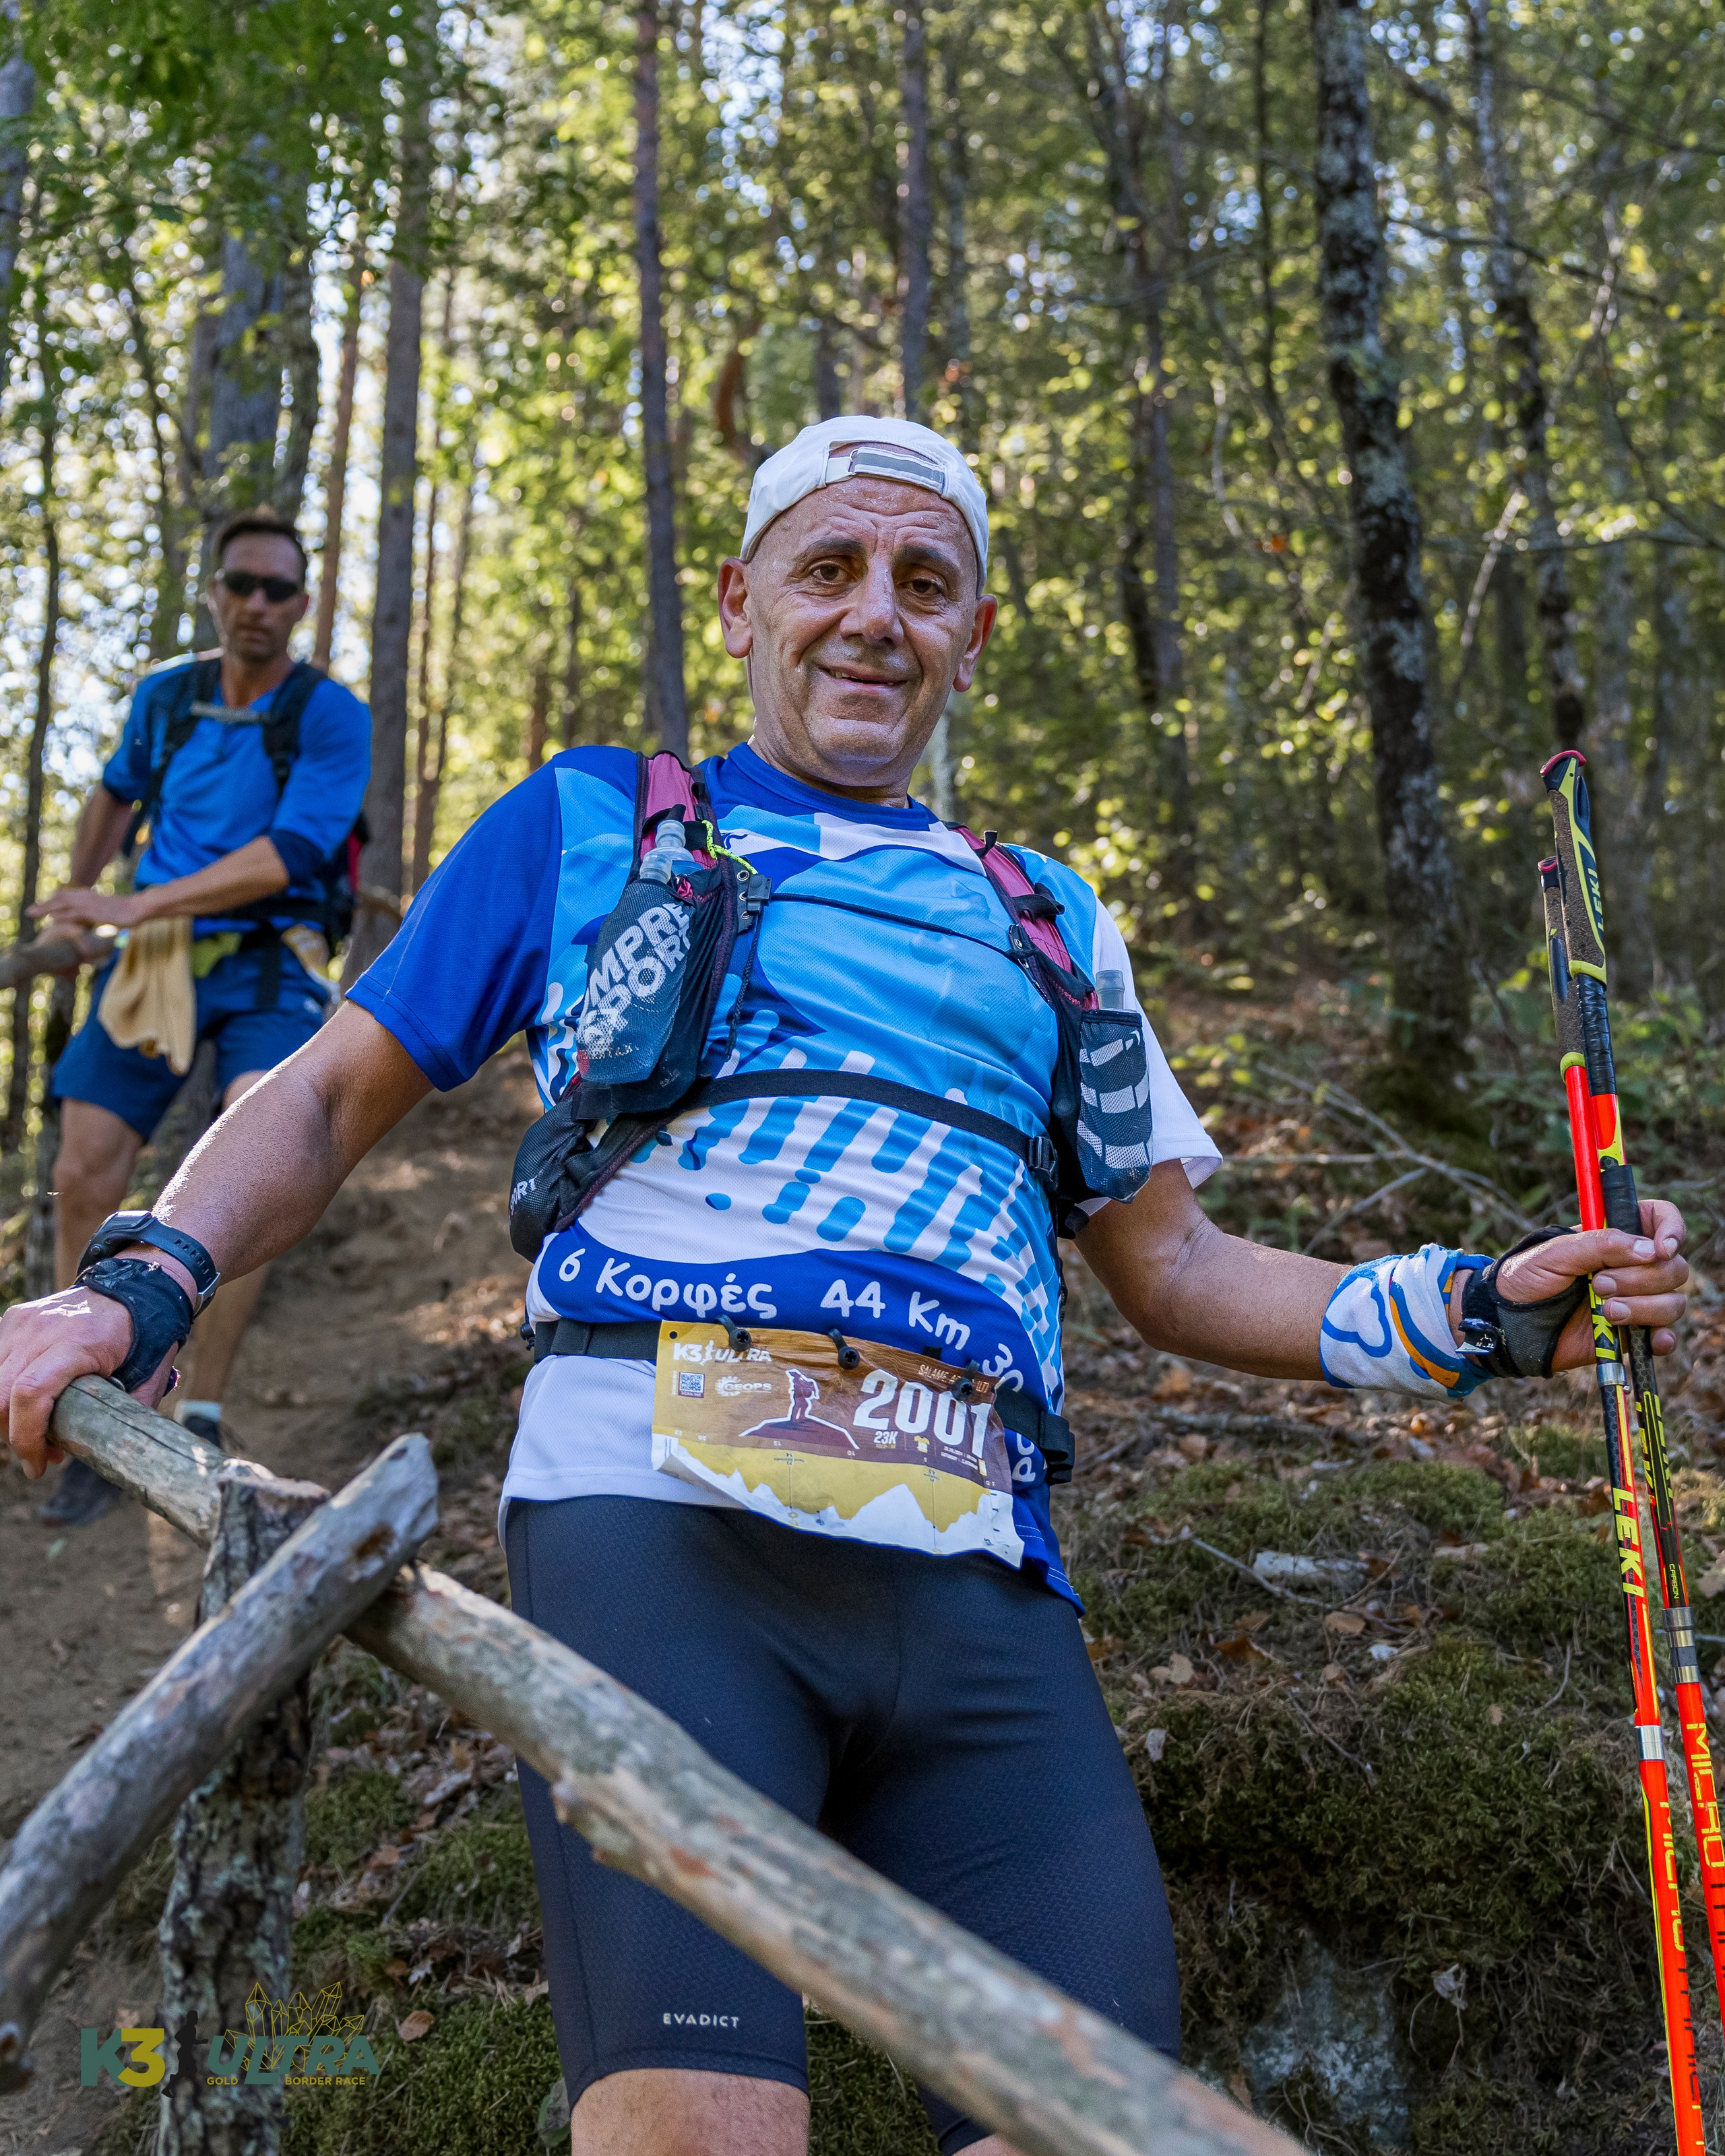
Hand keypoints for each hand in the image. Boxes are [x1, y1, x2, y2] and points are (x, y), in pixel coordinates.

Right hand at [0, 1284, 176, 1477]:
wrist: (133, 1287)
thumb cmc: (143, 1335)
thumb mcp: (148, 1374)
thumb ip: (131, 1411)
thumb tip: (118, 1452)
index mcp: (78, 1343)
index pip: (30, 1392)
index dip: (26, 1437)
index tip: (39, 1466)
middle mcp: (41, 1330)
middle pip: (0, 1395)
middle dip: (14, 1436)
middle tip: (42, 1456)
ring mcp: (22, 1323)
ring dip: (6, 1418)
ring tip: (38, 1431)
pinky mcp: (12, 1321)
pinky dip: (5, 1393)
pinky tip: (29, 1404)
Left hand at [29, 885, 148, 932]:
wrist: (139, 907)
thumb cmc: (128, 910)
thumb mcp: (110, 910)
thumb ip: (98, 912)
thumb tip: (96, 916)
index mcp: (89, 895)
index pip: (66, 895)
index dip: (53, 901)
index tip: (42, 908)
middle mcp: (86, 897)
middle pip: (60, 898)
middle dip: (44, 905)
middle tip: (29, 912)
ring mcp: (90, 904)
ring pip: (62, 904)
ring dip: (46, 909)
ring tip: (32, 914)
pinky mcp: (94, 912)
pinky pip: (74, 914)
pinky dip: (61, 916)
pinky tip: (52, 920)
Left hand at [1495, 1199, 1688, 1371]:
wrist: (1509, 1323)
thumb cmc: (1527, 1279)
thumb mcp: (1555, 1254)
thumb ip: (1600, 1245)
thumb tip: (1651, 1250)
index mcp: (1616, 1235)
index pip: (1662, 1220)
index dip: (1672, 1231)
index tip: (1660, 1249)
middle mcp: (1633, 1266)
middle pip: (1674, 1267)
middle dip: (1641, 1278)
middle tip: (1599, 1284)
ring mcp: (1636, 1300)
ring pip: (1673, 1302)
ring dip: (1644, 1308)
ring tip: (1605, 1312)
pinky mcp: (1632, 1333)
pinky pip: (1665, 1336)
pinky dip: (1663, 1339)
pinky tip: (1649, 1340)